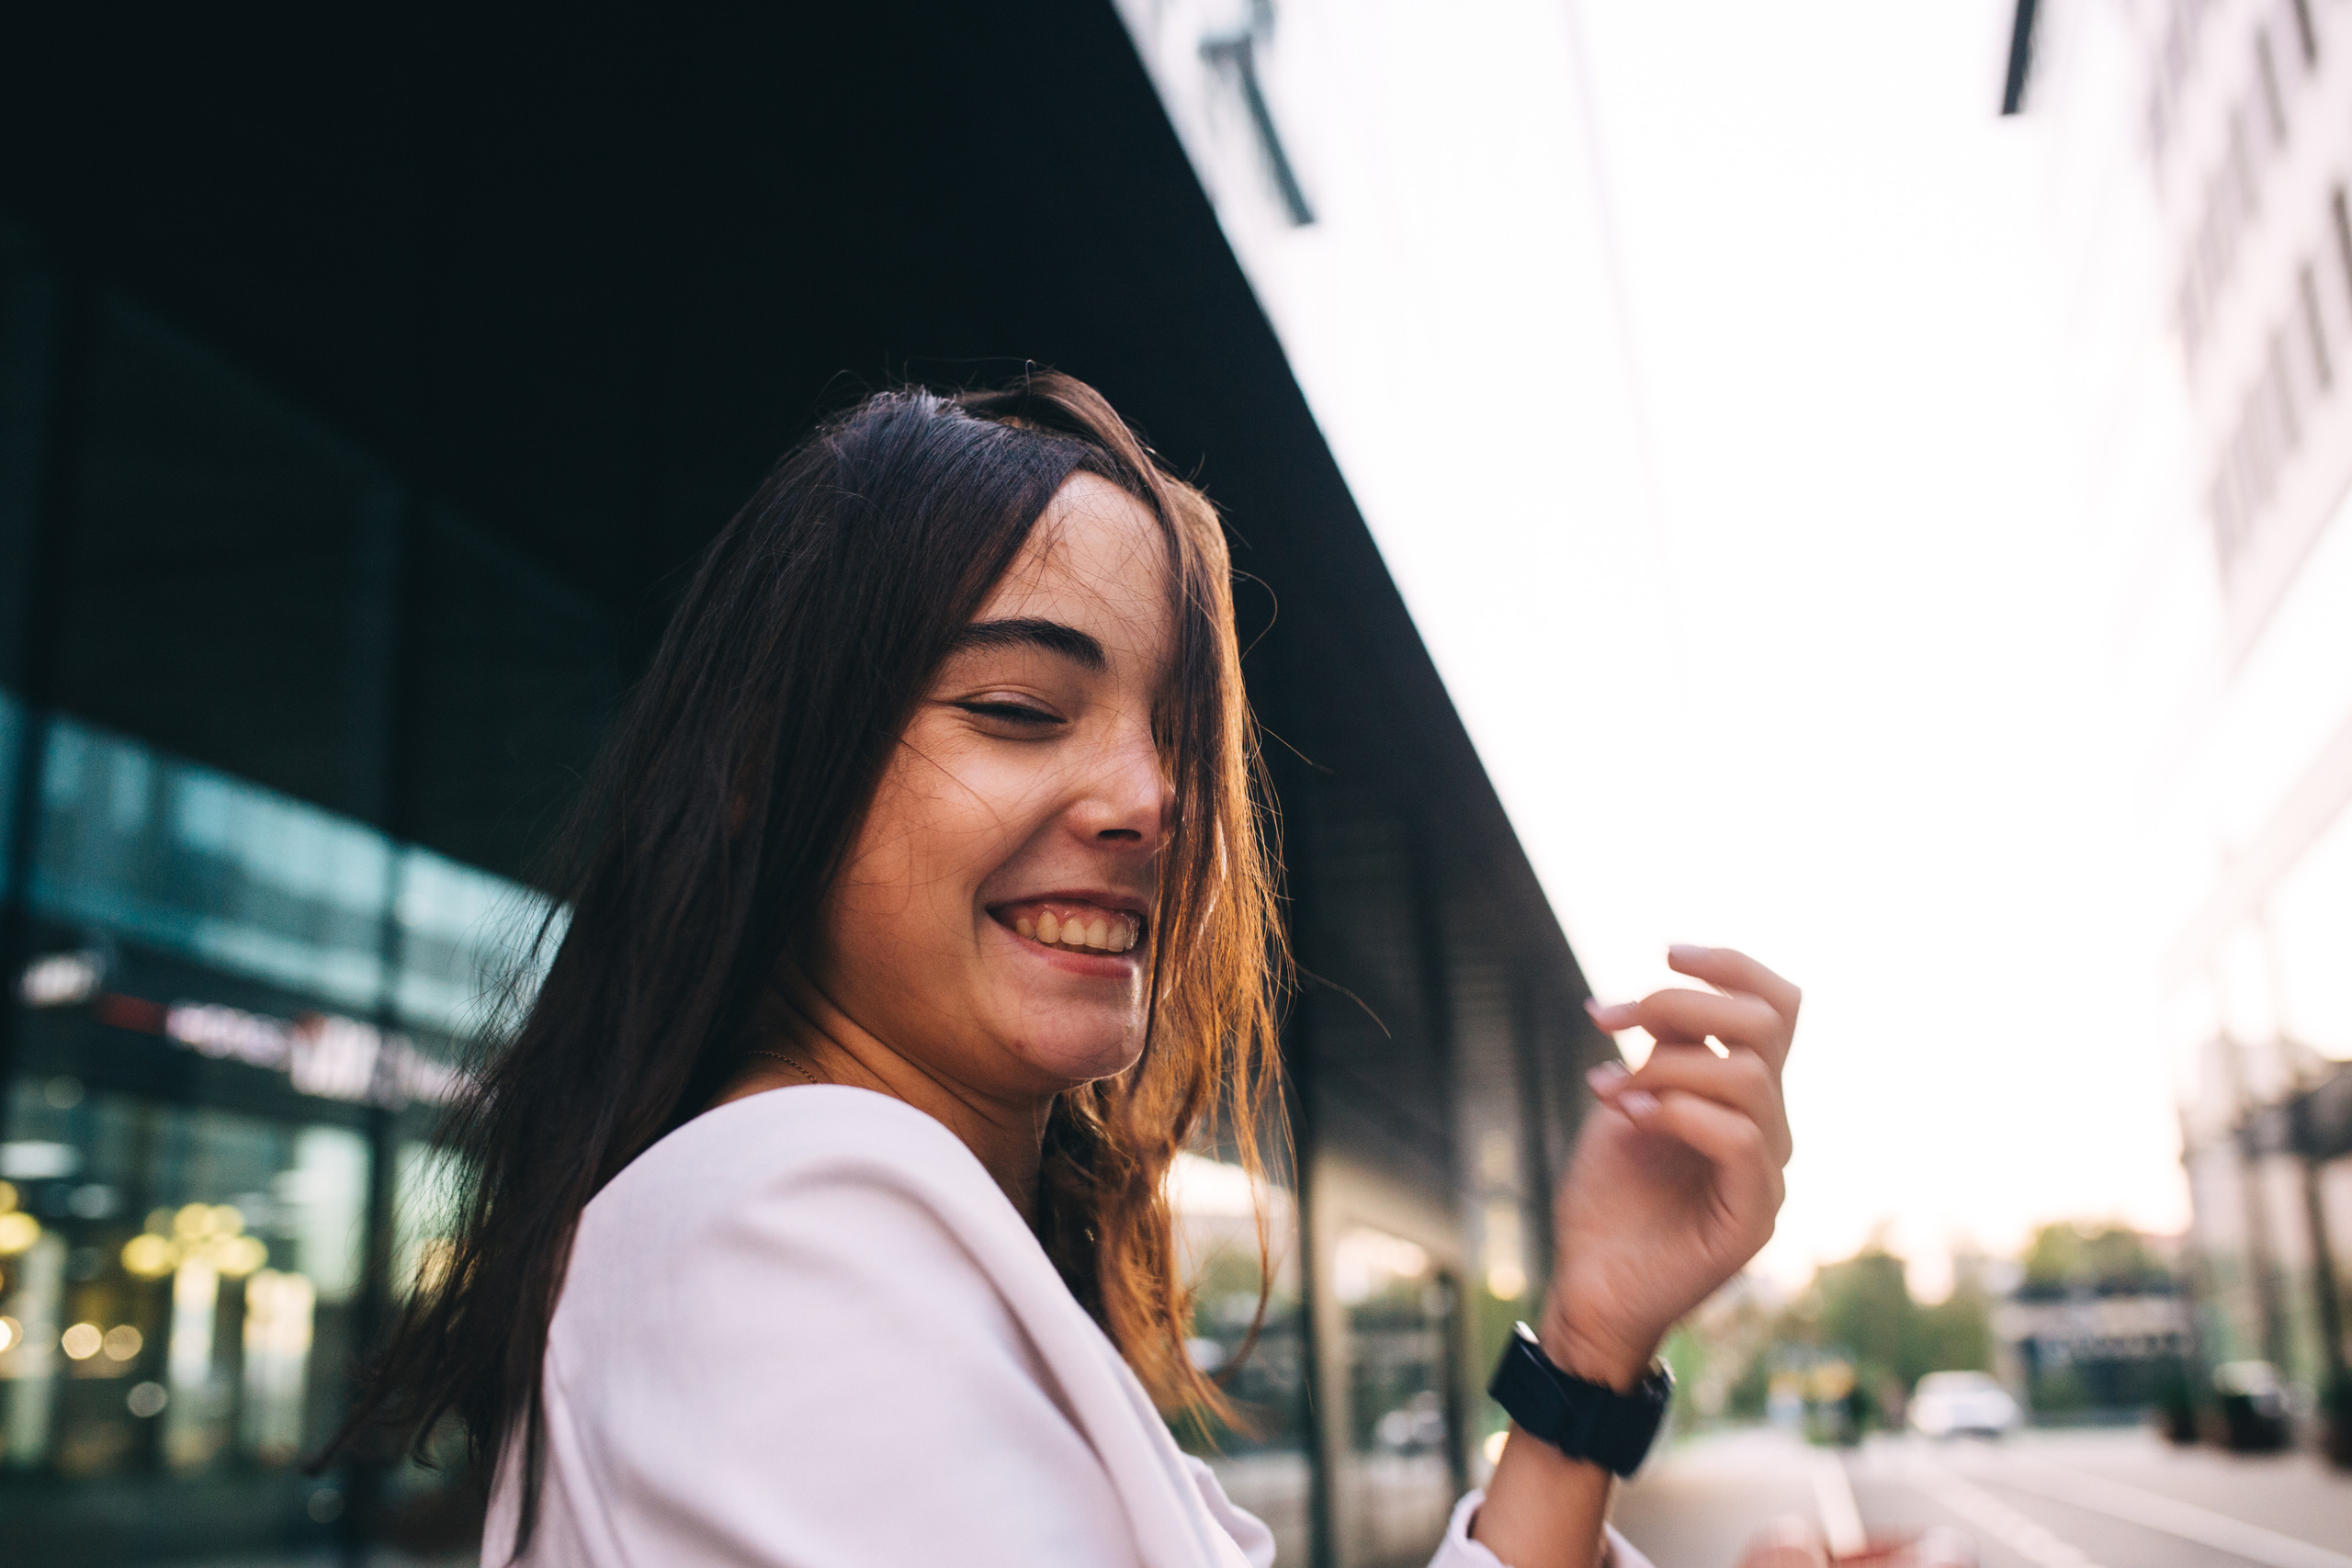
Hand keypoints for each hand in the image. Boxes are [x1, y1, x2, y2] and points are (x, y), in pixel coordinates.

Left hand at [1541, 944, 1797, 1387]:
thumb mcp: (1630, 1102)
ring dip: (1665, 1066)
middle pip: (1767, 1025)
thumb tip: (1669, 992)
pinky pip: (1738, 1139)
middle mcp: (1769, 1125)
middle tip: (1611, 1019)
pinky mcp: (1753, 1215)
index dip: (1732, 965)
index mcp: (1745, 1094)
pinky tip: (1629, 1115)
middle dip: (1681, 1002)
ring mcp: (1767, 1171)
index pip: (1778, 1007)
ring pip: (1748, 1076)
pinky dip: (1677, 1112)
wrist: (1591, 1286)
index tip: (1666, 950)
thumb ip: (1663, 1053)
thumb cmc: (1609, 1199)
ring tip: (1612, 1090)